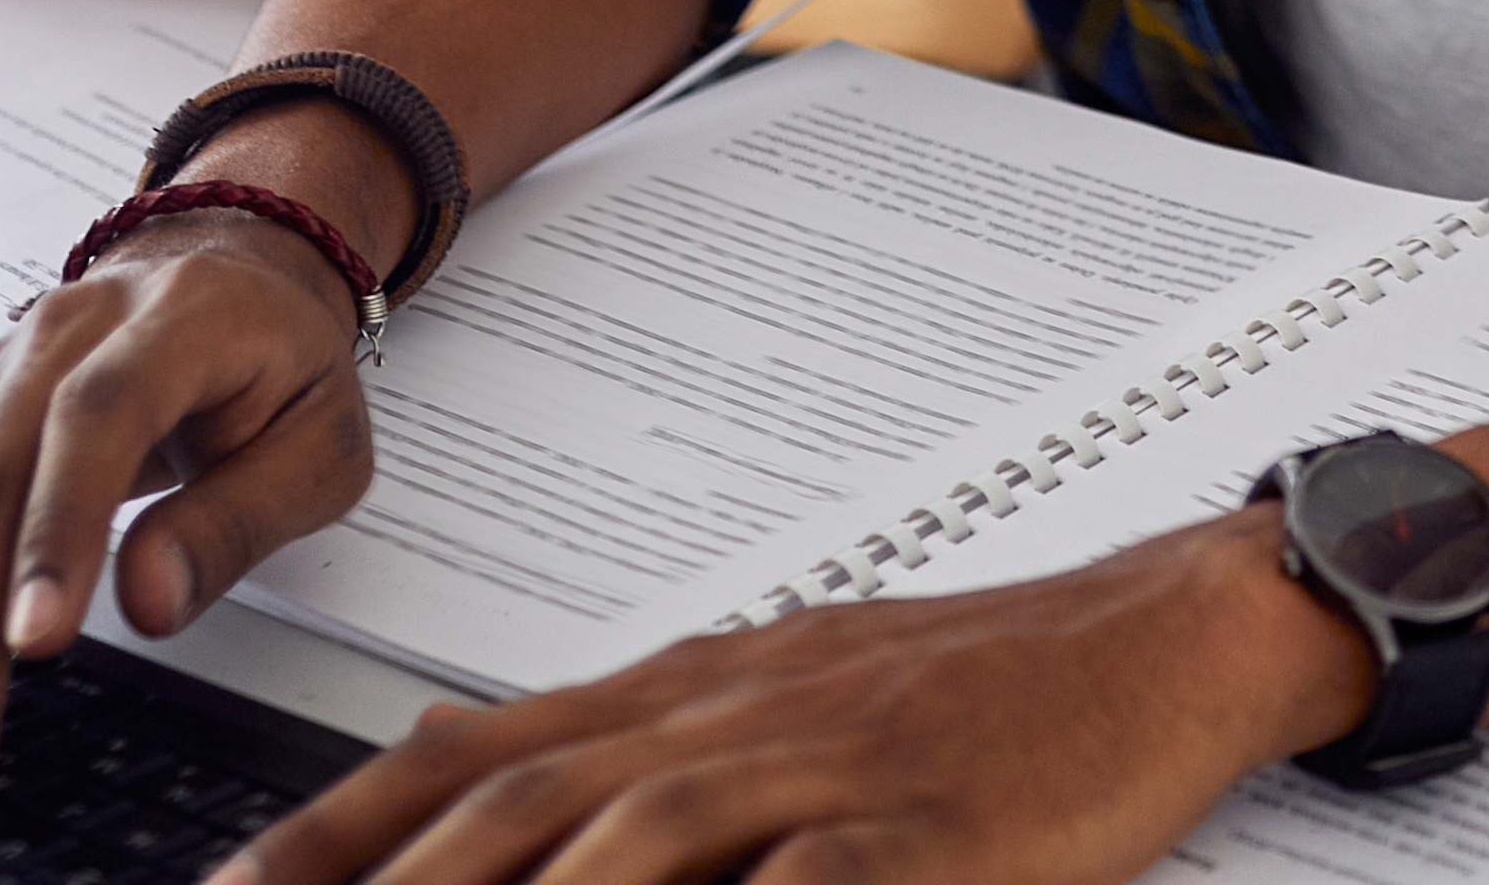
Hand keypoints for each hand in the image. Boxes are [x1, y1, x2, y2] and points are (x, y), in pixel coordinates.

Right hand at [0, 201, 383, 776]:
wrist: (235, 276)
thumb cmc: (281, 364)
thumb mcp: (318, 448)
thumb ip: (238, 523)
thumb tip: (150, 601)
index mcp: (178, 317)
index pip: (97, 416)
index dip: (58, 528)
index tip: (38, 636)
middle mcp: (71, 326)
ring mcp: (6, 358)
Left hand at [222, 518, 1371, 884]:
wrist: (1156, 639)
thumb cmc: (967, 693)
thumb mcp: (774, 697)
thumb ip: (628, 750)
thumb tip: (468, 787)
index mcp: (681, 692)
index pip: (463, 753)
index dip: (332, 827)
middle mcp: (724, 722)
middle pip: (517, 805)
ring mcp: (820, 776)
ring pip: (631, 848)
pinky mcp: (919, 838)